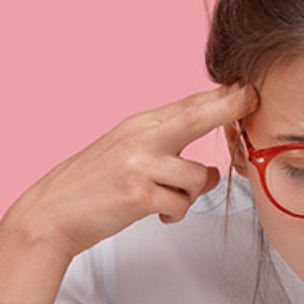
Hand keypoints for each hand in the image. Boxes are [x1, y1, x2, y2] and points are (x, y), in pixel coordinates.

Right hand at [7, 83, 258, 256]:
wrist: (52, 213)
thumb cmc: (93, 186)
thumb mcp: (127, 153)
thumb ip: (166, 148)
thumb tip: (212, 167)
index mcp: (140, 124)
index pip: (188, 104)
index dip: (222, 97)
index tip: (248, 89)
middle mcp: (140, 138)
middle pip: (196, 116)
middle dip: (229, 105)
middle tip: (252, 97)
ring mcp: (139, 165)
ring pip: (199, 175)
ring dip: (193, 194)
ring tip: (172, 201)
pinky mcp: (138, 195)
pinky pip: (181, 204)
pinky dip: (176, 213)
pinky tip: (160, 213)